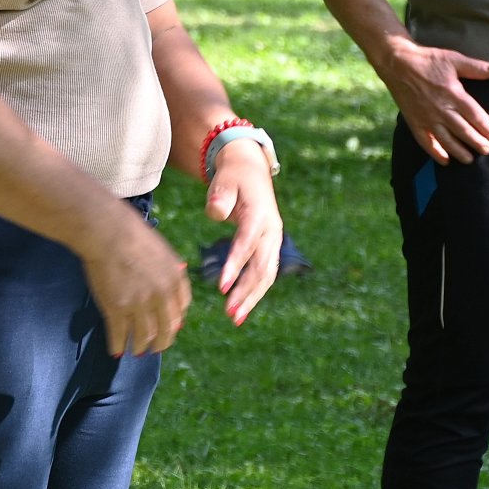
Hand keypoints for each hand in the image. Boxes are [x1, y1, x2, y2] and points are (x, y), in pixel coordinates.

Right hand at [78, 206, 191, 356]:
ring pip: (144, 337)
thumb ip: (167, 270)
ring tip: (136, 351)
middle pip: (166, 329)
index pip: (181, 309)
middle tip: (156, 347)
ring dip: (141, 347)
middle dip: (161, 342)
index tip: (169, 326)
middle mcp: (162, 297)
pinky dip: (117, 345)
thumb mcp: (161, 250)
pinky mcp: (117, 310)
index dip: (174, 321)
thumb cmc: (132, 232)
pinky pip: (119, 335)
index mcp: (175, 279)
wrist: (108, 231)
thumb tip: (169, 285)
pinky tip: (115, 349)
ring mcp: (139, 305)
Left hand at [203, 139, 282, 325]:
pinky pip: (264, 273)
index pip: (247, 243)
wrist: (251, 170)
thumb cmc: (234, 175)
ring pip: (266, 275)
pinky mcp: (268, 248)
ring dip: (251, 298)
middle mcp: (271, 230)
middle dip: (246, 292)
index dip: (235, 266)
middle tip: (230, 313)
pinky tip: (241, 309)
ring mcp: (272, 241)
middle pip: (262, 266)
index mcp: (260, 214)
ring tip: (234, 318)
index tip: (221, 288)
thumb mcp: (225, 178)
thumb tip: (216, 213)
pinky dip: (254, 292)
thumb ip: (219, 195)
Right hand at [374, 37, 488, 163]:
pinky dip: (436, 153)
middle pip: (463, 131)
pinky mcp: (415, 122)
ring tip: (469, 159)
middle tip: (487, 150)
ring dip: (460, 151)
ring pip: (447, 140)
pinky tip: (445, 161)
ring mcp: (427, 118)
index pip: (475, 115)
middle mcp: (442, 110)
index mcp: (454, 94)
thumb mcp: (453, 59)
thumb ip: (476, 68)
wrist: (397, 64)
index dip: (486, 127)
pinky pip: (426, 142)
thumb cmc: (427, 60)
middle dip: (477, 142)